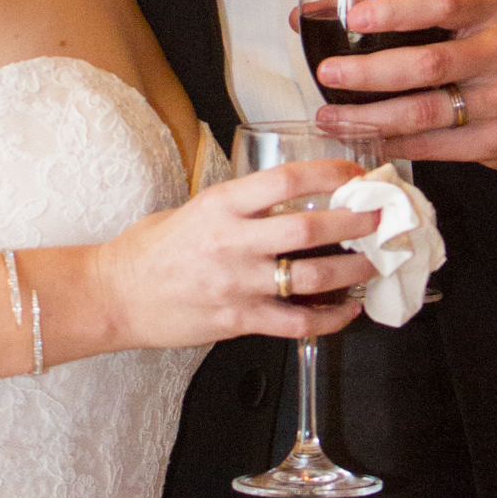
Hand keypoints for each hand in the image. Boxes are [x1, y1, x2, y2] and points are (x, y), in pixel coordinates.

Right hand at [96, 159, 379, 349]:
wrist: (114, 295)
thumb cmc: (147, 250)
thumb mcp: (191, 209)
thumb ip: (236, 206)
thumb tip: (282, 200)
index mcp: (221, 205)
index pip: (286, 180)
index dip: (329, 175)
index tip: (355, 174)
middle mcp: (233, 242)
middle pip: (310, 230)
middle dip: (356, 223)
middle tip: (382, 218)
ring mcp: (237, 284)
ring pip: (311, 278)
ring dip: (352, 271)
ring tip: (374, 262)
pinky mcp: (237, 321)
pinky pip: (296, 322)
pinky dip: (329, 319)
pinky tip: (346, 311)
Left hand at [307, 0, 496, 169]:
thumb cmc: (483, 49)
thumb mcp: (455, 18)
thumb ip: (389, 11)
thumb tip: (306, 14)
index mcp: (488, 9)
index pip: (442, 2)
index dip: (397, 9)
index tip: (354, 17)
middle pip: (427, 64)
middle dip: (369, 72)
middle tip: (328, 73)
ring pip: (424, 113)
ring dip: (368, 117)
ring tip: (329, 117)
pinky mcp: (495, 142)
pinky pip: (431, 146)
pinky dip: (390, 143)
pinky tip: (359, 138)